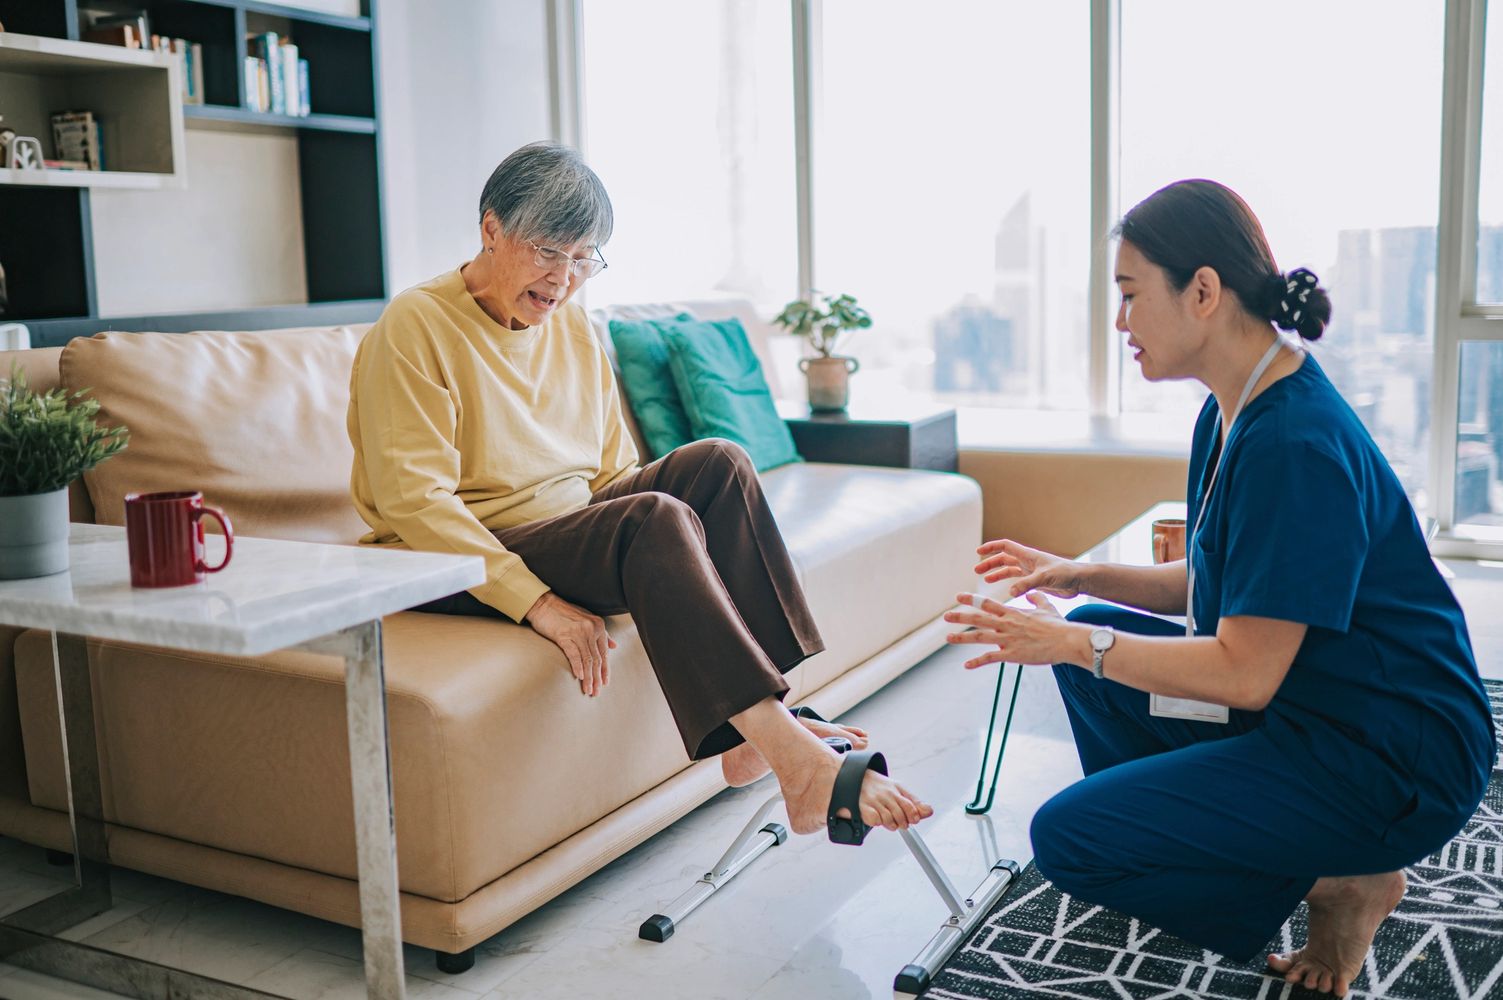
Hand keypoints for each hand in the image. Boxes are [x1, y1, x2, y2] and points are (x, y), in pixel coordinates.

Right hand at [524, 592, 616, 696]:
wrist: (543, 604)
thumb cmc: (564, 613)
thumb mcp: (587, 620)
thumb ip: (601, 633)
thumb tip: (614, 646)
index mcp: (599, 626)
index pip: (604, 652)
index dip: (605, 669)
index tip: (605, 683)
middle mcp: (591, 629)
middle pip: (597, 658)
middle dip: (597, 677)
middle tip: (596, 692)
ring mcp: (578, 632)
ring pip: (587, 659)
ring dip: (589, 677)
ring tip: (588, 690)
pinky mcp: (564, 635)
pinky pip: (574, 655)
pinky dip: (578, 667)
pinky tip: (579, 677)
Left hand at [944, 591, 1076, 668]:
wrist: (1066, 641)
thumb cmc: (1058, 625)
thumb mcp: (1047, 607)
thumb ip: (1036, 599)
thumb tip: (1031, 593)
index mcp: (1013, 613)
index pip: (987, 604)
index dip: (972, 599)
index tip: (959, 596)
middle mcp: (1007, 624)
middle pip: (978, 619)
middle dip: (961, 617)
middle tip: (946, 616)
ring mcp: (1008, 639)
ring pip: (980, 637)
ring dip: (962, 637)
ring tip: (948, 637)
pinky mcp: (1012, 654)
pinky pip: (991, 658)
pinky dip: (977, 662)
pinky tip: (966, 665)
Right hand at [974, 539, 1085, 598]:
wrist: (1079, 581)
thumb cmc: (1065, 574)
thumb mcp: (1044, 578)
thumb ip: (1026, 584)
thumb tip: (1010, 592)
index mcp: (1028, 555)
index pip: (1005, 546)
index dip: (991, 548)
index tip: (978, 552)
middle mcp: (1028, 561)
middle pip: (1004, 558)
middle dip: (990, 563)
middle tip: (977, 570)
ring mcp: (1031, 571)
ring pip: (1009, 570)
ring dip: (997, 573)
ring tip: (985, 579)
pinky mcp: (1036, 581)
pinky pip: (1017, 580)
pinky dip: (1009, 583)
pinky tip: (1004, 590)